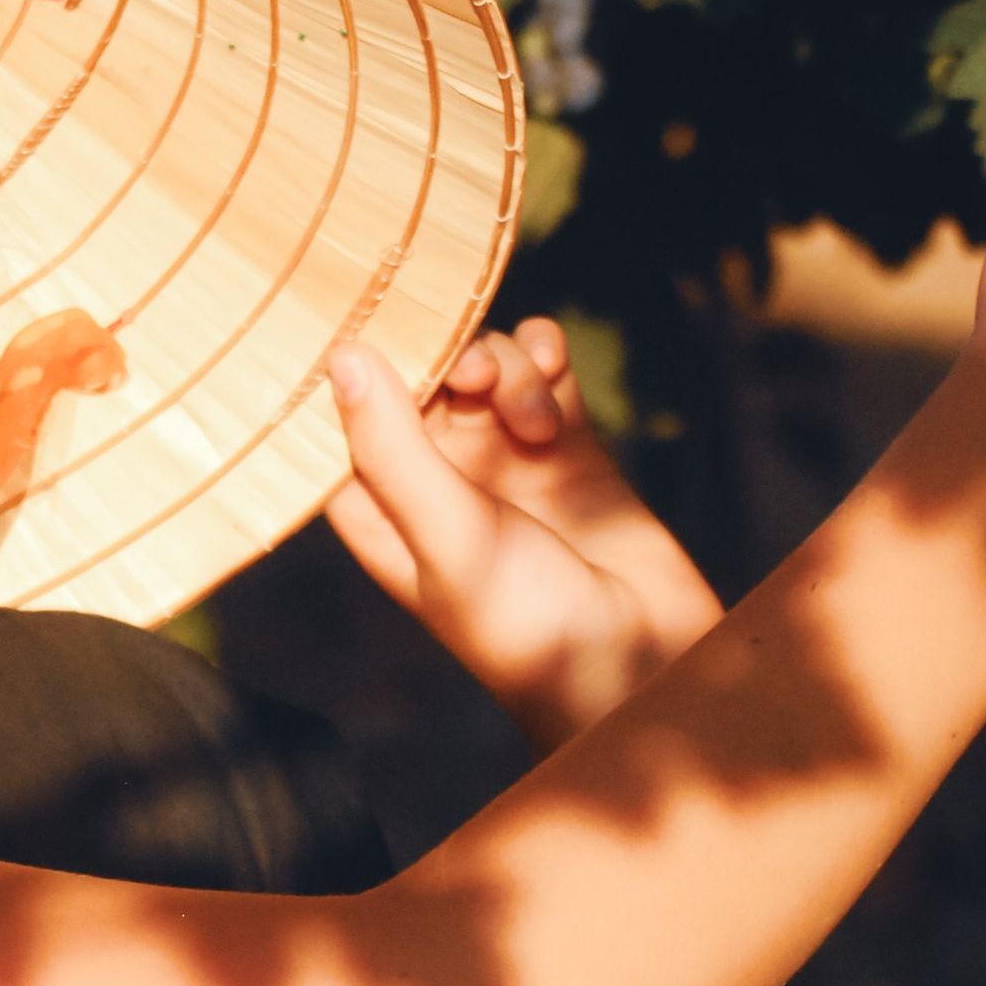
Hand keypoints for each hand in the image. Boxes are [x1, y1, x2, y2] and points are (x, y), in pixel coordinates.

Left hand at [325, 317, 722, 750]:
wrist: (645, 665)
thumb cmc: (530, 628)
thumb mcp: (449, 537)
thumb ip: (393, 448)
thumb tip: (344, 356)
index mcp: (380, 512)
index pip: (340, 416)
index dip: (355, 366)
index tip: (374, 320)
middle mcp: (431, 480)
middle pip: (415, 376)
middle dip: (446, 360)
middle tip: (478, 380)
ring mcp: (500, 457)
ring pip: (480, 364)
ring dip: (507, 369)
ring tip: (539, 428)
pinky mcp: (563, 444)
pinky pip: (539, 368)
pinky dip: (543, 354)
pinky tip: (557, 367)